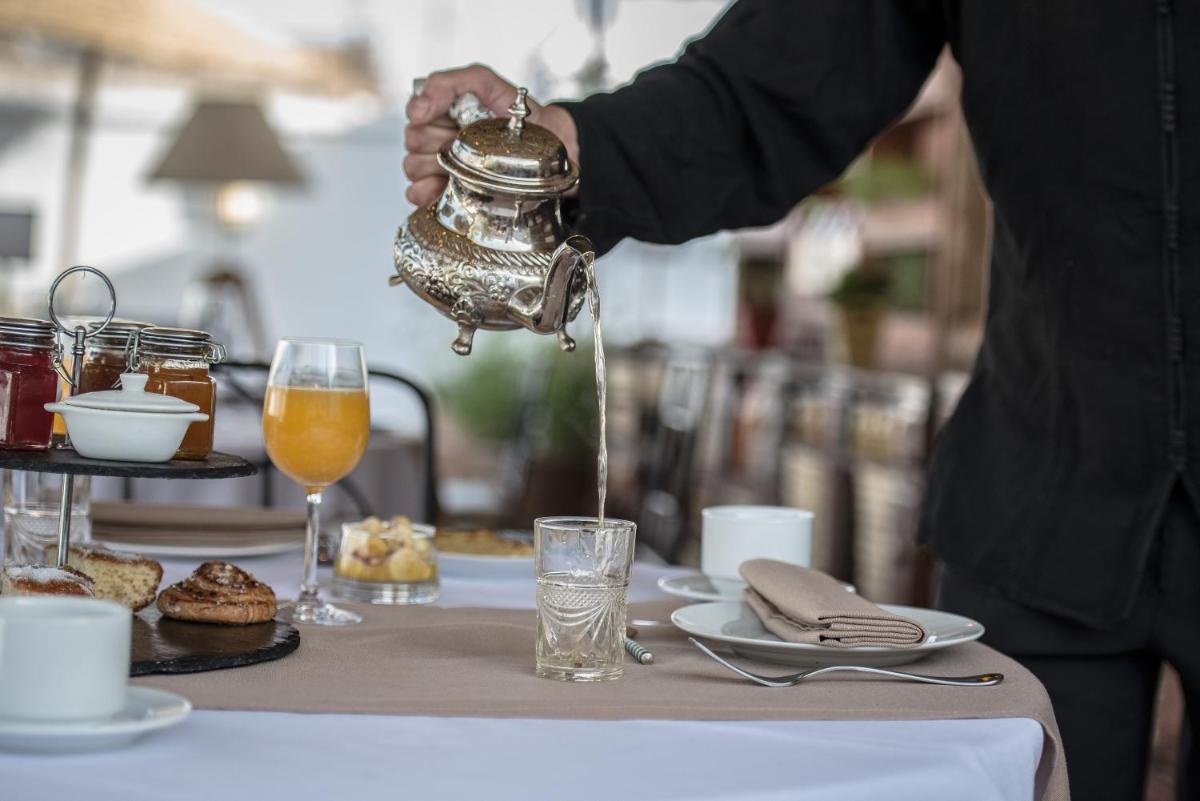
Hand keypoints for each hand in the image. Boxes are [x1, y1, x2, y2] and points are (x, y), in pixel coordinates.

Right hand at [404, 64, 578, 205]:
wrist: (548, 142)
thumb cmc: (516, 112)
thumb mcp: (484, 82)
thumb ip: (447, 83)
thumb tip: (418, 108)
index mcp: (440, 112)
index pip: (413, 114)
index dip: (427, 115)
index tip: (453, 119)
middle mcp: (435, 138)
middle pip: (412, 141)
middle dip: (437, 141)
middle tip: (465, 142)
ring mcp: (438, 166)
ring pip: (412, 167)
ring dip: (433, 167)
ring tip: (461, 166)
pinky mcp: (443, 192)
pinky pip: (416, 194)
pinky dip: (425, 192)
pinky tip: (444, 187)